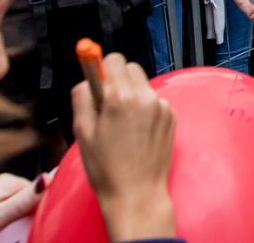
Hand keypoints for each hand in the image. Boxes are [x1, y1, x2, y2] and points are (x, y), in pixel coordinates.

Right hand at [71, 53, 175, 240]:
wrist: (137, 194)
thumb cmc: (107, 169)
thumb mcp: (82, 132)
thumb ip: (82, 98)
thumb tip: (85, 79)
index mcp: (119, 98)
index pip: (113, 60)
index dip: (102, 69)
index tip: (98, 80)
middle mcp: (144, 97)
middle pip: (130, 68)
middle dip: (117, 80)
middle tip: (108, 104)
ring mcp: (161, 106)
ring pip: (142, 85)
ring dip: (132, 95)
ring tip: (122, 124)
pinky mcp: (171, 116)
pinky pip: (154, 101)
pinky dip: (145, 109)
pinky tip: (137, 132)